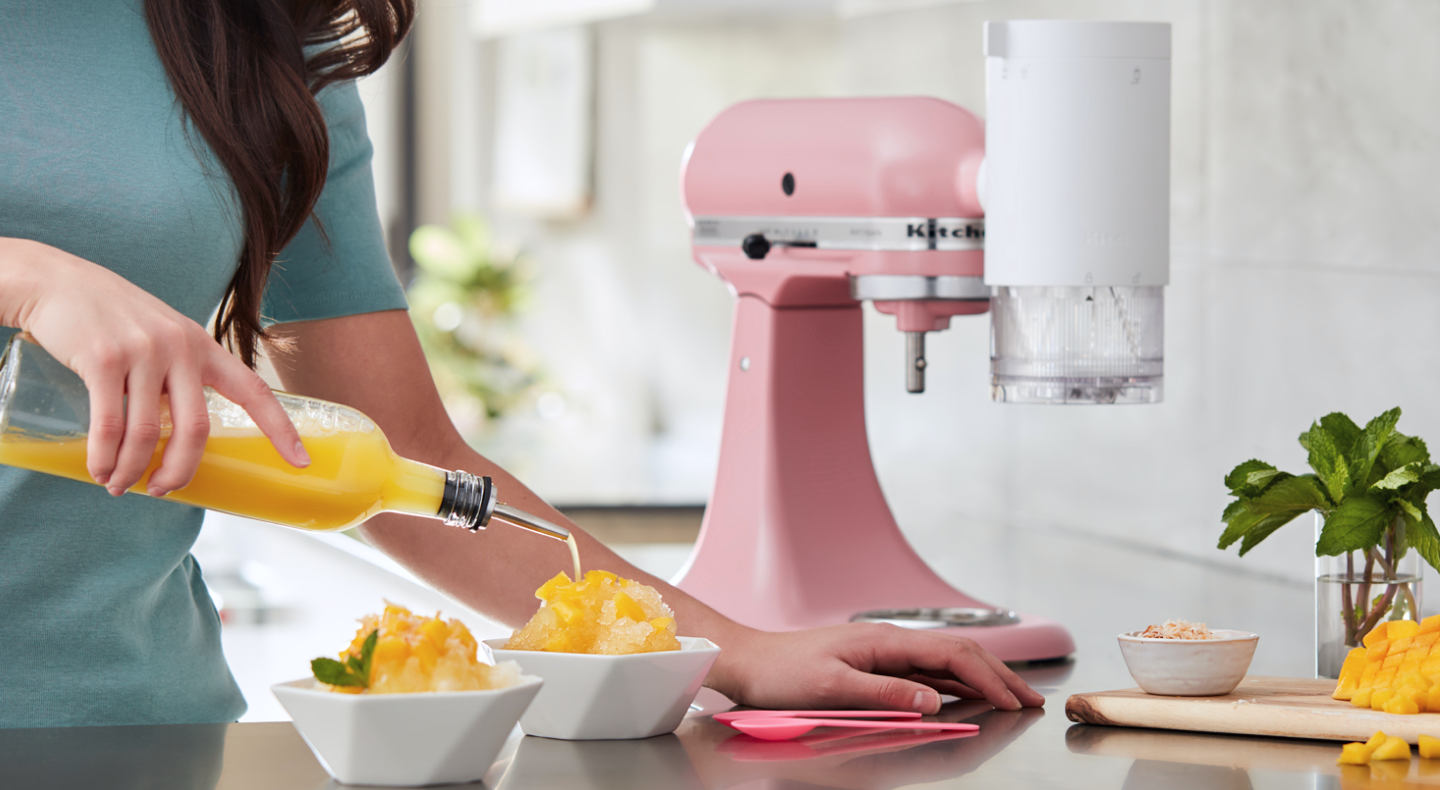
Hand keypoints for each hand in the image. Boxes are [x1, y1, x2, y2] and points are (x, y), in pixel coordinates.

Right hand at [0, 238, 308, 496]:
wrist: (56, 281)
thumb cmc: (111, 317)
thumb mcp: (160, 337)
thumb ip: (177, 375)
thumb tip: (179, 435)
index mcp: (203, 346)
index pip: (255, 391)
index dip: (281, 429)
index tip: (302, 462)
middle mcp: (182, 347)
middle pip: (198, 429)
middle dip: (181, 471)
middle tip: (163, 491)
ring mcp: (144, 352)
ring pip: (150, 433)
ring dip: (133, 469)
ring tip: (118, 485)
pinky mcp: (103, 358)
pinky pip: (110, 423)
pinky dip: (104, 456)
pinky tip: (99, 469)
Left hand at [707, 623, 1045, 713]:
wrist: (747, 661)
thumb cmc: (780, 673)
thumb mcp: (831, 688)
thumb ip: (884, 693)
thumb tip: (932, 701)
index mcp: (883, 640)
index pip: (952, 655)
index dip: (990, 677)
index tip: (1016, 700)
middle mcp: (887, 641)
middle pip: (958, 653)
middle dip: (999, 675)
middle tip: (1031, 699)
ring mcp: (882, 652)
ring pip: (945, 662)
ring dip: (982, 678)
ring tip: (1012, 696)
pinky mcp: (873, 665)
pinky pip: (926, 673)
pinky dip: (956, 683)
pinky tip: (967, 695)